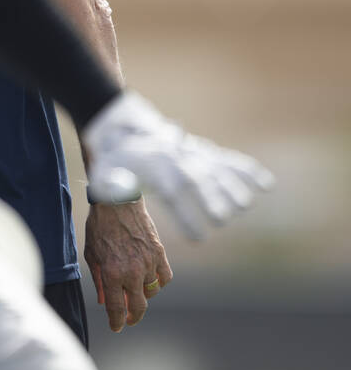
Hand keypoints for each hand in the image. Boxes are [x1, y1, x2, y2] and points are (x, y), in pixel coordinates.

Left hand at [82, 91, 274, 239]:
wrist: (124, 130)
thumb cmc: (113, 161)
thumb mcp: (103, 172)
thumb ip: (110, 184)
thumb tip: (120, 188)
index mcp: (153, 168)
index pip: (172, 193)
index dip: (186, 215)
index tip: (198, 238)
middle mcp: (176, 159)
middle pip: (197, 179)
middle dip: (211, 198)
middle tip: (222, 219)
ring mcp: (192, 154)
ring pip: (216, 168)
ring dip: (233, 185)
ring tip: (244, 205)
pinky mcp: (202, 152)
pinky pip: (227, 159)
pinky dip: (247, 170)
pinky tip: (266, 184)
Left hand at [83, 199, 171, 331]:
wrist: (117, 201)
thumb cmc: (99, 226)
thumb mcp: (91, 254)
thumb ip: (98, 280)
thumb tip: (103, 301)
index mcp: (111, 273)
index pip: (117, 308)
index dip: (117, 322)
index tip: (116, 327)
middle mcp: (132, 271)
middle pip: (138, 307)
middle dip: (132, 317)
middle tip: (128, 319)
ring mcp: (148, 263)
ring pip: (151, 292)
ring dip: (143, 295)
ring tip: (134, 290)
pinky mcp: (160, 253)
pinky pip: (164, 277)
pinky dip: (158, 282)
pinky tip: (150, 279)